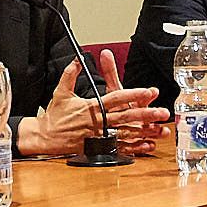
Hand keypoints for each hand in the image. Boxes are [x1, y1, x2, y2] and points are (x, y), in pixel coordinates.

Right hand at [19, 54, 169, 156]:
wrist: (45, 136)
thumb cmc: (54, 115)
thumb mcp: (61, 91)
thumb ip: (70, 74)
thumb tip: (78, 59)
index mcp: (92, 106)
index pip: (116, 98)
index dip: (133, 94)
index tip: (147, 91)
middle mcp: (98, 121)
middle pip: (126, 116)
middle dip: (145, 114)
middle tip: (161, 111)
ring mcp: (99, 135)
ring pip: (126, 133)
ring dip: (144, 131)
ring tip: (160, 128)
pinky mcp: (97, 147)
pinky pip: (119, 147)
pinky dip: (134, 147)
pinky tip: (147, 145)